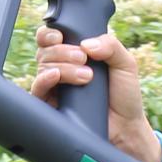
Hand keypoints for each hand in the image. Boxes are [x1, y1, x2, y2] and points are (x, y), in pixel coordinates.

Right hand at [31, 25, 161, 161]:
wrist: (125, 128)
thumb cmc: (124, 96)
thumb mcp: (125, 64)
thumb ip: (111, 45)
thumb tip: (86, 44)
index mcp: (75, 53)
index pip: (52, 36)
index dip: (51, 33)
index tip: (62, 35)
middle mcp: (61, 67)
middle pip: (45, 49)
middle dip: (63, 50)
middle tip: (84, 59)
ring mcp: (54, 86)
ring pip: (43, 66)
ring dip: (63, 66)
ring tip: (86, 76)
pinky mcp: (49, 104)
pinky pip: (37, 88)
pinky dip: (45, 78)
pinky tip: (56, 76)